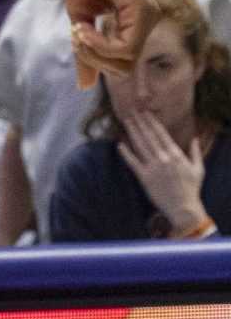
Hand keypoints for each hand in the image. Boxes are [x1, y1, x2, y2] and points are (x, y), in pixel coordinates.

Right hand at [64, 0, 156, 85]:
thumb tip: (84, 87)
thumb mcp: (80, 17)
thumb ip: (85, 50)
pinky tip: (85, 27)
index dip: (93, 58)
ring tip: (79, 30)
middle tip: (75, 36)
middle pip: (124, 68)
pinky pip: (125, 47)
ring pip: (125, 61)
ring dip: (95, 52)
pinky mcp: (143, 9)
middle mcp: (147, 22)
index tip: (74, 36)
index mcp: (134, 23)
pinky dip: (101, 44)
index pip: (120, 63)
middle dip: (93, 59)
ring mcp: (148, 16)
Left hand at [117, 100, 210, 232]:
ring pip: (140, 146)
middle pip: (148, 136)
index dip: (151, 122)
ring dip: (132, 132)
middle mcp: (164, 159)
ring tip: (126, 121)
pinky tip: (119, 144)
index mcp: (176, 155)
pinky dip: (126, 153)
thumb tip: (195, 138)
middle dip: (139, 122)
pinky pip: (133, 162)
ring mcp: (153, 168)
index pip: (161, 134)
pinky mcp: (145, 178)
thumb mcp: (198, 169)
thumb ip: (195, 152)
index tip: (145, 112)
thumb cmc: (192, 189)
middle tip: (131, 111)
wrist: (183, 208)